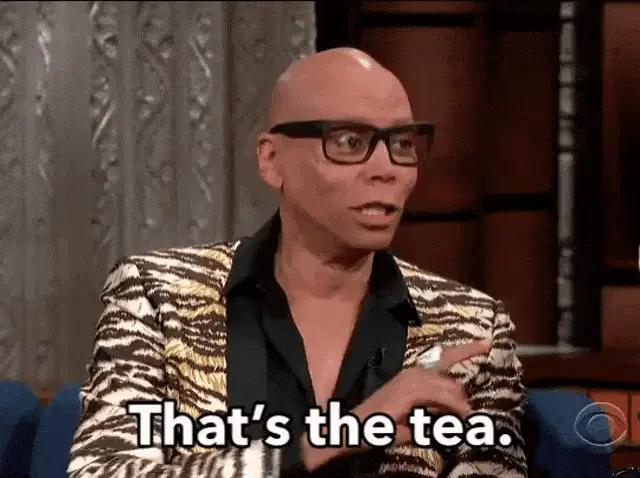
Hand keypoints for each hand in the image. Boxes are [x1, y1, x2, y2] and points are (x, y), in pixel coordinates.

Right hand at [301, 340, 490, 469]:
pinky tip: (458, 413)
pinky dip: (449, 404)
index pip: (445, 358)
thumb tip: (458, 411)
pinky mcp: (406, 394)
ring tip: (465, 416)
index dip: (467, 350)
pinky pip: (436, 396)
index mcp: (414, 375)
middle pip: (449, 376)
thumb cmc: (381, 423)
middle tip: (465, 415)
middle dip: (460, 395)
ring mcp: (408, 383)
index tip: (488, 343)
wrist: (354, 428)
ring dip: (457, 403)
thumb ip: (433, 410)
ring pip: (445, 387)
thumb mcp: (413, 415)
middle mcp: (412, 374)